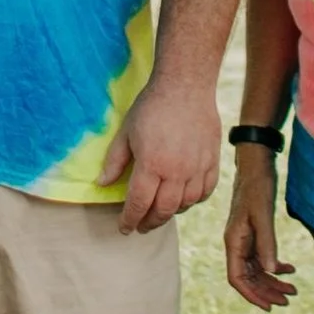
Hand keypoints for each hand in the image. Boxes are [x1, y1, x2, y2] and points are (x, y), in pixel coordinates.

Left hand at [99, 79, 220, 233]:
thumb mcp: (126, 132)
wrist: (185, 85)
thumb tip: (102, 184)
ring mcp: (197, 167)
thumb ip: (114, 161)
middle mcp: (177, 171)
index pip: (139, 203)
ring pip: (185, 204)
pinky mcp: (212, 161)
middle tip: (141, 225)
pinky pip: (205, 191)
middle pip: (163, 210)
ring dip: (170, 212)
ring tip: (159, 211)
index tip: (124, 227)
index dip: (129, 219)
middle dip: (149, 222)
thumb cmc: (151, 106)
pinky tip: (183, 199)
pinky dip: (193, 201)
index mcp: (152, 164)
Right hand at [222, 150, 296, 309]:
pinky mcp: (254, 233)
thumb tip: (271, 270)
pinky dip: (275, 266)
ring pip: (257, 270)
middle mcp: (237, 244)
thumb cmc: (257, 186)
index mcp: (233, 241)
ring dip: (273, 281)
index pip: (237, 278)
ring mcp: (245, 239)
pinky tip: (290, 269)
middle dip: (267, 291)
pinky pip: (262, 258)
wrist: (256, 165)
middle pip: (249, 278)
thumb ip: (267, 242)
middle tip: (288, 300)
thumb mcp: (263, 214)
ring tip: (293, 290)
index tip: (269, 306)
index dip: (252, 295)